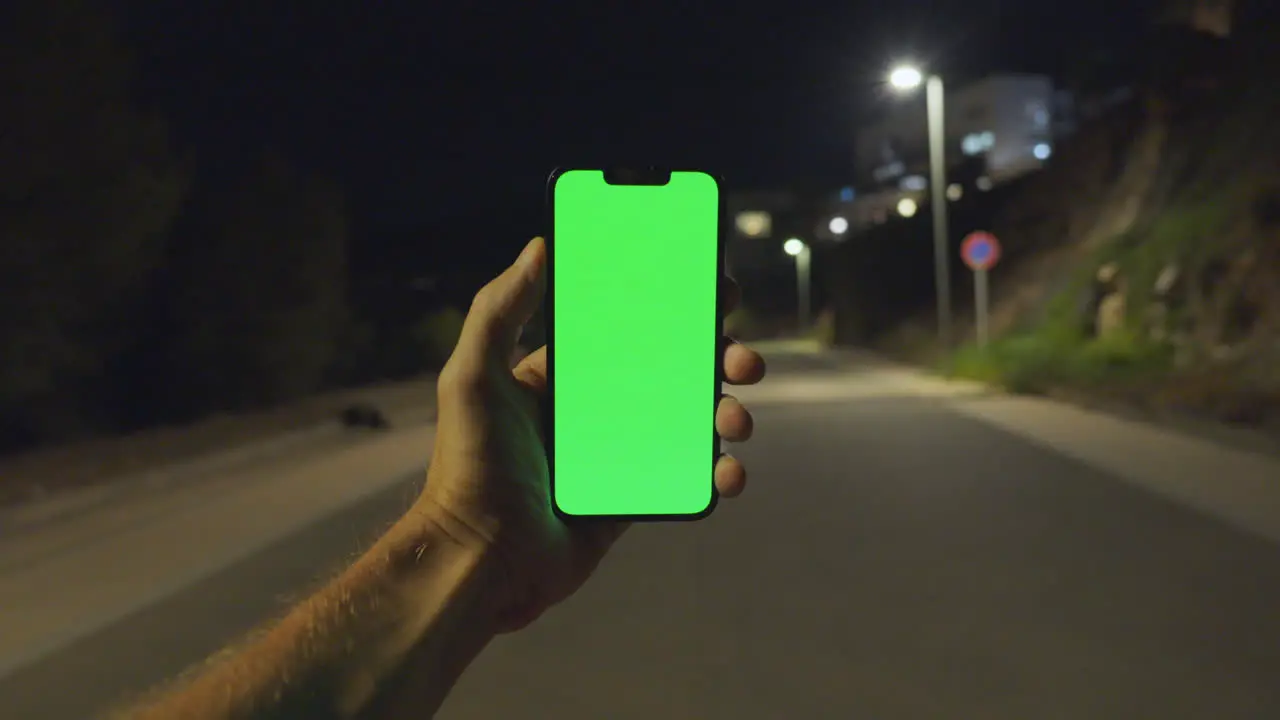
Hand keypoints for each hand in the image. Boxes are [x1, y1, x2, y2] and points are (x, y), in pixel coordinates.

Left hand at [414, 236, 765, 631]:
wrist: (480, 560)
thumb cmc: (468, 467)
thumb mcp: (471, 377)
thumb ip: (498, 309)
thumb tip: (539, 245)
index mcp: (562, 373)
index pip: (627, 324)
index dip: (673, 302)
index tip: (714, 288)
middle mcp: (595, 407)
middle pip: (674, 369)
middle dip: (718, 357)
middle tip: (742, 359)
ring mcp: (619, 453)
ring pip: (691, 420)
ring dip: (729, 412)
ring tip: (738, 419)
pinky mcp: (633, 498)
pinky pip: (688, 477)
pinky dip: (718, 473)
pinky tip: (728, 472)